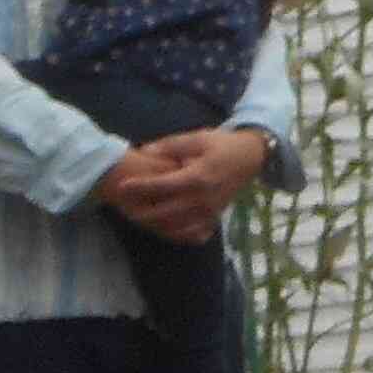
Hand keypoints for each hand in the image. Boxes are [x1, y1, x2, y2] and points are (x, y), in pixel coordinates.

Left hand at [101, 126, 271, 245]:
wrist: (251, 157)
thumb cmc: (221, 144)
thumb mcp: (196, 138)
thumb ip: (170, 146)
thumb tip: (144, 151)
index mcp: (198, 177)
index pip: (163, 186)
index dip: (140, 187)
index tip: (121, 186)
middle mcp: (204, 199)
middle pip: (166, 212)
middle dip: (142, 211)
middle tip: (123, 206)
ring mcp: (211, 211)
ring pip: (177, 227)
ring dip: (156, 225)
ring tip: (138, 218)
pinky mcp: (215, 217)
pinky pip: (193, 233)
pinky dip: (177, 234)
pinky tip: (164, 229)